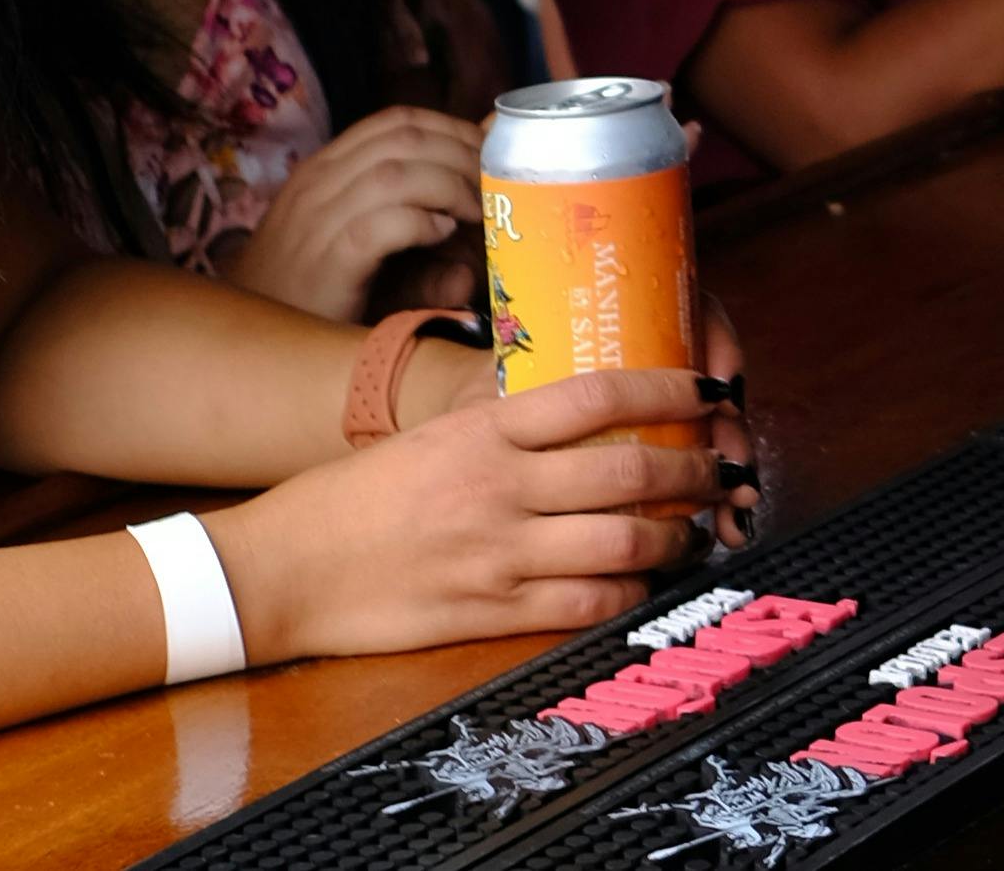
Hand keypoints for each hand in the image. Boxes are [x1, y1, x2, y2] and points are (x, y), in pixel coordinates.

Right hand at [214, 361, 747, 664]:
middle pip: (630, 470)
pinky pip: (588, 604)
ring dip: (676, 535)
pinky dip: (632, 592)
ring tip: (696, 529)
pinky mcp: (490, 613)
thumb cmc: (353, 499)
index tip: (710, 392)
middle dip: (693, 470)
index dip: (669, 390)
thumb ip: (504, 428)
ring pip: (624, 541)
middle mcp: (499, 487)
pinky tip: (646, 581)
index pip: (599, 394)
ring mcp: (498, 554)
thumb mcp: (432, 439)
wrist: (281, 571)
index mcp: (484, 432)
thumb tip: (582, 410)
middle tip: (722, 469)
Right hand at [219, 107, 485, 324]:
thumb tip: (484, 193)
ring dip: (451, 185)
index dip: (452, 129)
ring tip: (477, 211)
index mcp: (325, 169)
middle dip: (462, 153)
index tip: (489, 154)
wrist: (252, 343)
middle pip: (405, 138)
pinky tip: (441, 235)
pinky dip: (420, 222)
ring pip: (397, 173)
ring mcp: (317, 221)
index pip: (396, 121)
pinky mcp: (326, 262)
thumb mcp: (363, 238)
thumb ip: (415, 211)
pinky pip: (380, 224)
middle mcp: (318, 184)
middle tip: (496, 183)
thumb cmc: (315, 291)